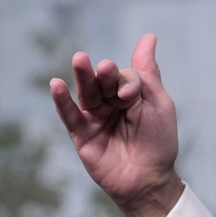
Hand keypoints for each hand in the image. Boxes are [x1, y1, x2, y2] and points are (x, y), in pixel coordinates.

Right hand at [49, 33, 182, 216]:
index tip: (132, 96)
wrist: (149, 179)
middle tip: (104, 67)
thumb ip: (147, 72)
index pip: (124, 77)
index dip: (127, 82)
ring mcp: (94, 118)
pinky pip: (69, 115)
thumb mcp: (158, 103)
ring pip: (85, 93)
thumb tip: (148, 37)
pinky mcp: (81, 135)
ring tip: (80, 60)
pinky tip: (57, 85)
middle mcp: (110, 103)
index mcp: (131, 94)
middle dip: (103, 74)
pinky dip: (62, 101)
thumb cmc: (158, 141)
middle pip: (102, 81)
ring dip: (82, 77)